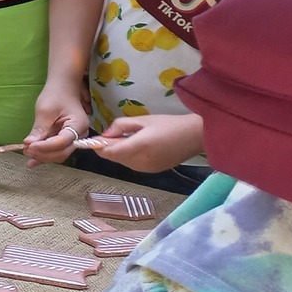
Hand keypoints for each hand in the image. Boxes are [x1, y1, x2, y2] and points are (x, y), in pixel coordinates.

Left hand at [22, 81, 91, 163]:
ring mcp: (74, 138)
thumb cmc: (56, 94)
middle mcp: (80, 135)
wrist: (63, 87)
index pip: (62, 142)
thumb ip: (39, 129)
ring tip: (27, 154)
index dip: (45, 147)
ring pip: (59, 153)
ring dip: (43, 156)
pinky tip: (32, 161)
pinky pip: (56, 150)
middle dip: (44, 154)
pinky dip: (44, 155)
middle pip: (62, 151)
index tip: (29, 147)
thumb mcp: (45, 110)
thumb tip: (29, 144)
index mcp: (78, 125)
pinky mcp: (66, 139)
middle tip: (26, 151)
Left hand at [81, 114, 204, 173]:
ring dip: (120, 152)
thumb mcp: (143, 120)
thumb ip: (120, 126)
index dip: (98, 146)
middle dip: (110, 147)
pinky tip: (141, 145)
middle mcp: (139, 162)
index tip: (96, 138)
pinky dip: (130, 156)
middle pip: (114, 158)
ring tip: (131, 137)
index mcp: (137, 148)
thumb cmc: (169, 124)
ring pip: (123, 162)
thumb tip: (106, 134)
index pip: (107, 152)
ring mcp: (146, 170)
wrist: (195, 136)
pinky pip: (133, 164)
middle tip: (116, 133)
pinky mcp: (152, 172)